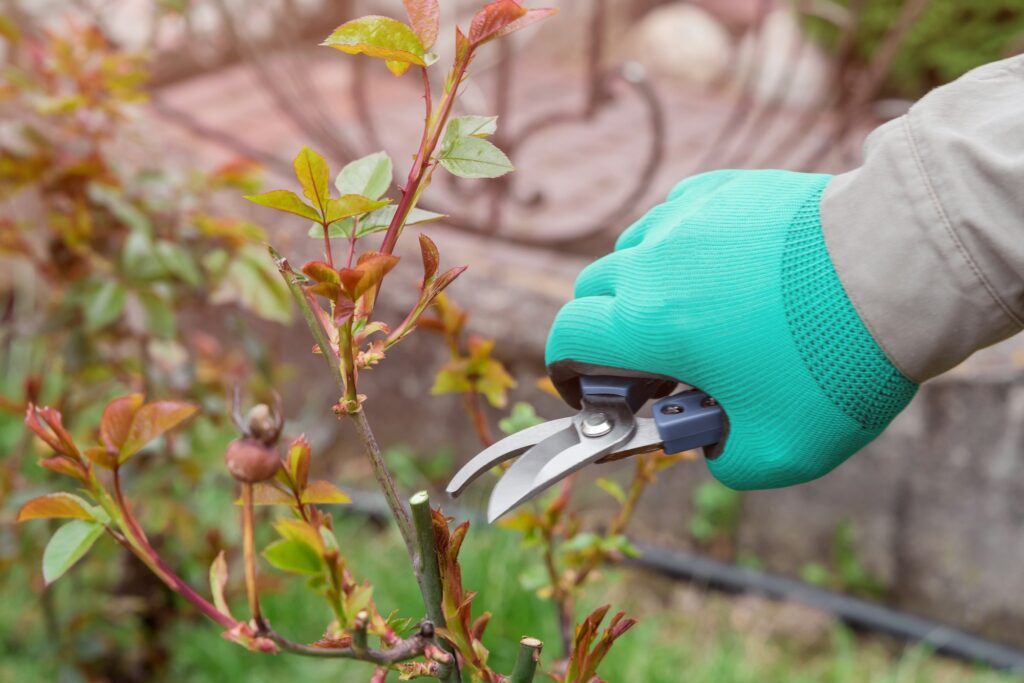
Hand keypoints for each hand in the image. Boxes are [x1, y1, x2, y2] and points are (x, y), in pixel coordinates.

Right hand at [545, 170, 916, 488]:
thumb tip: (712, 447)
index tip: (597, 391)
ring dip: (643, 285)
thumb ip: (724, 461)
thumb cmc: (834, 362)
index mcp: (647, 326)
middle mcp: (652, 263)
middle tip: (655, 361)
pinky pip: (677, 216)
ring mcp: (687, 217)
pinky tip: (724, 267)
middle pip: (592, 291)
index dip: (570, 372)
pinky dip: (681, 246)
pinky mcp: (726, 189)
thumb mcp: (779, 451)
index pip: (567, 339)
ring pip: (632, 249)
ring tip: (695, 311)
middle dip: (607, 331)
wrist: (899, 269)